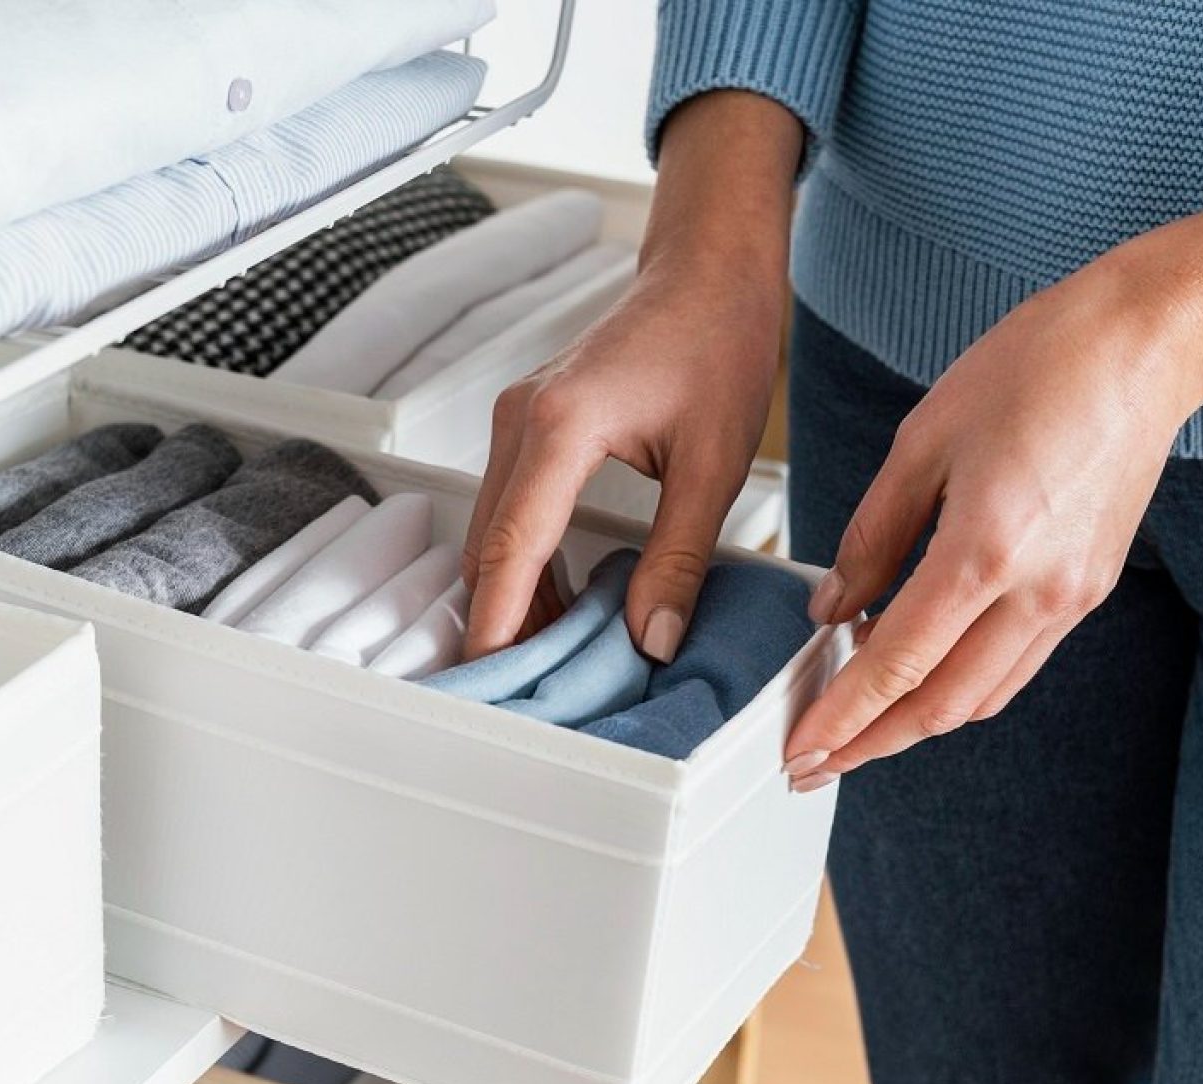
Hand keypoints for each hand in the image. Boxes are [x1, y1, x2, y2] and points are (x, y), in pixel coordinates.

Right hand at [463, 258, 784, 659]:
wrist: (707, 276)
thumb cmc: (716, 346)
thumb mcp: (713, 465)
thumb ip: (679, 558)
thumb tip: (651, 638)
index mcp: (560, 427)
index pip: (511, 547)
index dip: (498, 623)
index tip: (495, 680)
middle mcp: (520, 420)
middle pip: (487, 548)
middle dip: (501, 621)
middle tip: (532, 688)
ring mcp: (516, 420)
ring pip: (492, 533)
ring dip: (513, 594)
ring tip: (552, 655)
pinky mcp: (527, 425)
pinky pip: (508, 509)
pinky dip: (525, 561)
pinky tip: (562, 600)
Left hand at [783, 127, 1202, 789]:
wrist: (1147, 344)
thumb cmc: (1039, 367)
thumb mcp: (921, 442)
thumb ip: (871, 535)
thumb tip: (834, 605)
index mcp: (985, 551)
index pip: (896, 666)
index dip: (840, 719)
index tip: (800, 752)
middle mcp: (1039, 592)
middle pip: (941, 706)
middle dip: (871, 744)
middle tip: (814, 762)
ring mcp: (1073, 598)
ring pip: (982, 697)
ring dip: (916, 723)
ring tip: (856, 728)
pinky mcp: (1089, 589)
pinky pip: (1014, 665)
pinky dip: (959, 684)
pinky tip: (917, 672)